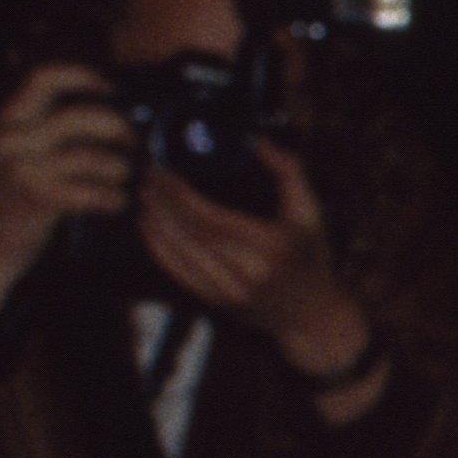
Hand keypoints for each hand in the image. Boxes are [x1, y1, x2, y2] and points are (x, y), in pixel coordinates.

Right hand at [0, 61, 135, 309]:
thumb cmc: (19, 199)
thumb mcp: (27, 155)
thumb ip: (58, 134)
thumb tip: (118, 119)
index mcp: (9, 120)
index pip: (42, 78)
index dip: (81, 75)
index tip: (112, 87)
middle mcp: (11, 138)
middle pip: (79, 117)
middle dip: (117, 127)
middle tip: (134, 143)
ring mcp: (21, 166)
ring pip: (90, 156)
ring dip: (120, 168)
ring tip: (127, 179)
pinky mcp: (35, 196)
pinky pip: (90, 190)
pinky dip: (112, 197)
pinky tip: (118, 202)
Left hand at [132, 137, 376, 388]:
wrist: (312, 317)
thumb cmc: (312, 258)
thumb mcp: (310, 213)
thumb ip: (289, 173)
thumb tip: (258, 140)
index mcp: (269, 246)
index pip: (209, 216)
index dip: (179, 192)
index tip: (164, 169)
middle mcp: (246, 272)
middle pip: (188, 231)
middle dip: (162, 200)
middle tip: (148, 175)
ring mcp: (227, 291)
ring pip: (177, 251)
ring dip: (155, 220)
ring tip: (145, 195)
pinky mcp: (214, 302)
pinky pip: (175, 271)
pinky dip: (156, 246)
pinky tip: (148, 225)